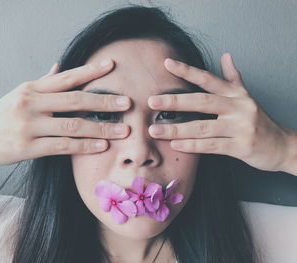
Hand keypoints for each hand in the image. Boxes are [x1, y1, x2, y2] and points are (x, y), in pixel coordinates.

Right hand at [0, 59, 130, 166]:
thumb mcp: (19, 94)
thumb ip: (43, 83)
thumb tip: (59, 66)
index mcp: (32, 88)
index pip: (67, 77)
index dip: (91, 71)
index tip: (112, 65)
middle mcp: (31, 103)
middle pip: (75, 100)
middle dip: (104, 101)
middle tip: (127, 103)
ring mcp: (29, 125)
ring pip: (72, 125)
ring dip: (101, 128)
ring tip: (122, 130)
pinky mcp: (27, 147)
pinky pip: (62, 146)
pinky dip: (84, 146)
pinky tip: (101, 146)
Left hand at [147, 53, 293, 171]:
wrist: (282, 146)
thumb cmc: (258, 121)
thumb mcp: (247, 97)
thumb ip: (233, 78)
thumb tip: (226, 56)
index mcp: (236, 94)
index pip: (208, 79)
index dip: (188, 71)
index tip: (167, 64)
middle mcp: (239, 107)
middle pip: (202, 102)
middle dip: (175, 101)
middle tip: (151, 102)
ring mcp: (241, 127)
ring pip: (204, 127)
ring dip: (177, 129)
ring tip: (155, 130)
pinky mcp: (242, 147)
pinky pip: (212, 146)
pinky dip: (193, 146)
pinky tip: (176, 145)